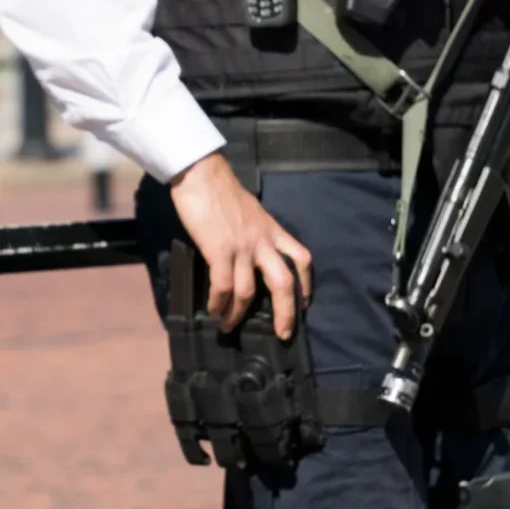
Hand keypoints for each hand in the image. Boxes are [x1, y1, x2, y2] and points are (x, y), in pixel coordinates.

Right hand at [170, 153, 312, 339]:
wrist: (202, 175)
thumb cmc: (221, 189)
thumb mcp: (249, 211)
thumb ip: (253, 231)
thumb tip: (245, 249)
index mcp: (272, 230)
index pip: (301, 258)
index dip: (307, 284)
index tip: (305, 302)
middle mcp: (262, 242)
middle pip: (283, 283)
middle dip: (285, 313)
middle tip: (282, 334)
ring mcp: (242, 247)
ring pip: (249, 291)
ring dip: (238, 314)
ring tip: (228, 326)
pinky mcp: (219, 251)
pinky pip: (223, 286)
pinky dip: (219, 302)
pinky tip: (214, 310)